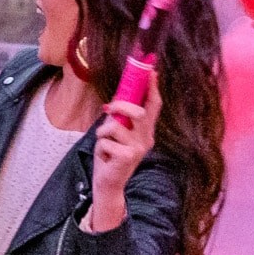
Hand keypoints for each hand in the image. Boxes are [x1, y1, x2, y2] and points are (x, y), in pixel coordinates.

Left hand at [86, 69, 159, 229]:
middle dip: (121, 106)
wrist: (108, 184)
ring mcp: (139, 149)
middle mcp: (146, 139)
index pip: (153, 106)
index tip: (151, 71)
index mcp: (145, 131)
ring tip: (104, 143)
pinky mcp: (128, 158)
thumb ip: (119, 119)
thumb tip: (113, 104)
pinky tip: (105, 158)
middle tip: (108, 108)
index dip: (152, 88)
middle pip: (139, 112)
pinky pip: (106, 142)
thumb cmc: (111, 156)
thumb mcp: (115, 134)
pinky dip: (100, 147)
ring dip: (103, 133)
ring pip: (116, 127)